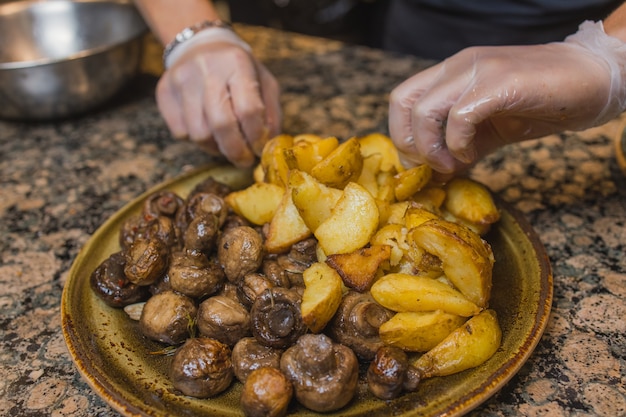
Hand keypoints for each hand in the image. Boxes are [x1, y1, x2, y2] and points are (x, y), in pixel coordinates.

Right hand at [157, 41, 281, 167]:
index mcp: (236, 63)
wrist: (200, 46)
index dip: (256, 137)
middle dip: (235, 151)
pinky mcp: (164, 92)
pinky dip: (197, 140)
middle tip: (243, 160)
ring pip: (199, 134)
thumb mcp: (263, 81)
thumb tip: (267, 144)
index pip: (248, 109)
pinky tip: (208, 130)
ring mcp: (181, 80)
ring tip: (226, 142)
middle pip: (220, 125)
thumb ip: (270, 112)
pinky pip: (181, 133)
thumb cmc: (237, 69)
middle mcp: (206, 69)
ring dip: (216, 147)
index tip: (259, 150)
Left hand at [388, 22, 625, 176]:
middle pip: (401, 102)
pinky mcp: (500, 83)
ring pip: (424, 110)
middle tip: (435, 166)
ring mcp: (477, 70)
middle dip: (409, 143)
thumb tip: (436, 173)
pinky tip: (474, 154)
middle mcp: (457, 66)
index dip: (402, 136)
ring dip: (433, 148)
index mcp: (450, 73)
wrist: (592, 79)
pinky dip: (459, 144)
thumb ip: (459, 145)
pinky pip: (459, 117)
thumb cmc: (542, 101)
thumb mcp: (489, 128)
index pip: (401, 99)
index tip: (423, 163)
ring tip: (457, 163)